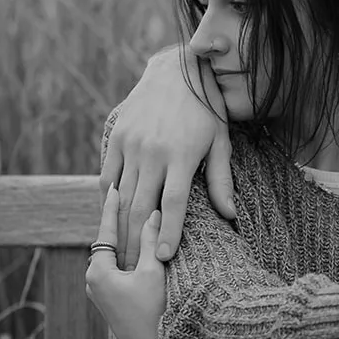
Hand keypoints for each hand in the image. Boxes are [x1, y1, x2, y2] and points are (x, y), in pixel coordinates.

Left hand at [85, 187, 188, 338]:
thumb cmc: (155, 313)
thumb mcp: (154, 271)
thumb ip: (152, 240)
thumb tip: (153, 212)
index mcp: (98, 272)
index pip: (105, 231)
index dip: (111, 207)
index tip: (113, 186)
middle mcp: (93, 282)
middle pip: (107, 243)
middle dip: (118, 221)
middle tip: (126, 194)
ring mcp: (101, 294)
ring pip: (113, 257)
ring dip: (125, 239)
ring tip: (134, 216)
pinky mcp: (112, 302)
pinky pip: (117, 270)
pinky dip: (127, 256)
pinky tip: (139, 246)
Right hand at [100, 47, 233, 267]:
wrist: (177, 70)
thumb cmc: (206, 109)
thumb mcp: (220, 141)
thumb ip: (220, 179)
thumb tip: (230, 215)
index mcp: (181, 155)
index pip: (174, 203)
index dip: (169, 233)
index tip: (162, 259)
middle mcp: (153, 152)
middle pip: (141, 207)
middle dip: (137, 241)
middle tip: (135, 269)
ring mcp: (131, 145)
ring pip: (121, 197)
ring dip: (119, 228)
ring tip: (121, 254)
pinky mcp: (116, 138)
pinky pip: (108, 177)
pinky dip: (108, 201)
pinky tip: (111, 221)